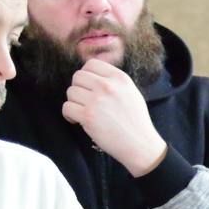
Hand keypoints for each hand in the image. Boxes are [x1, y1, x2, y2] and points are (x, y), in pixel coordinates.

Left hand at [62, 59, 166, 176]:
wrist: (140, 144)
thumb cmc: (136, 122)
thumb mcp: (131, 92)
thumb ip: (114, 81)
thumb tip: (92, 75)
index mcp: (120, 78)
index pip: (91, 64)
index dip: (86, 75)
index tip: (88, 87)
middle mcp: (108, 86)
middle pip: (77, 76)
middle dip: (78, 89)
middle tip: (84, 101)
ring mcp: (97, 101)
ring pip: (70, 92)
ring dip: (74, 103)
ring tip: (84, 112)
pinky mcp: (88, 116)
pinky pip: (67, 107)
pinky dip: (69, 115)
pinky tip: (78, 120)